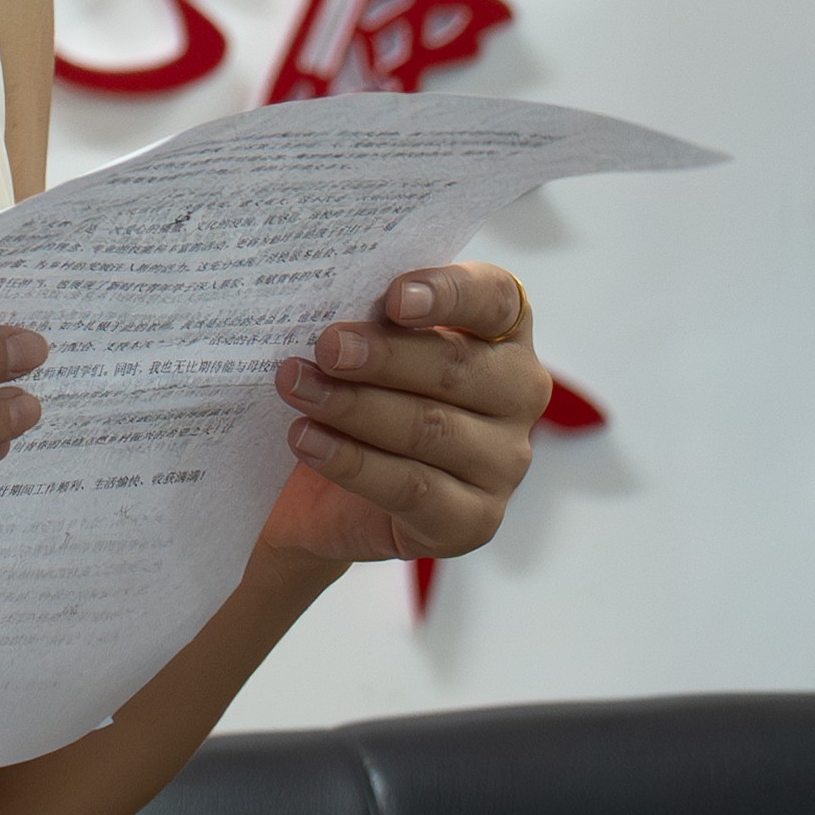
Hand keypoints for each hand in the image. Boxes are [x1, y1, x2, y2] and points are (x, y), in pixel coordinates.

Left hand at [256, 263, 546, 567]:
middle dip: (384, 355)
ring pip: (431, 428)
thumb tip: (324, 297)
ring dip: (354, 406)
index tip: (394, 297)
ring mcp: (504, 463)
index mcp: (502, 332)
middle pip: (456, 367)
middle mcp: (517, 395)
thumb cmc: (355, 390)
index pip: (494, 297)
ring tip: (297, 388)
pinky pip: (412, 487)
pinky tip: (307, 440)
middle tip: (326, 346)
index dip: (448, 293)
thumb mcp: (363, 344)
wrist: (323, 491)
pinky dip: (353, 462)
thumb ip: (366, 316)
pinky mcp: (473, 521)